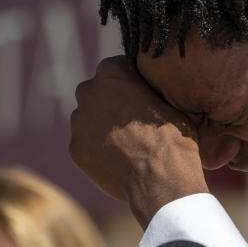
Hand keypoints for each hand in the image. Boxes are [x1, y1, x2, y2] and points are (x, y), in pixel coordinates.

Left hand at [69, 56, 209, 226]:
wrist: (161, 178)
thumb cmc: (173, 135)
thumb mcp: (170, 100)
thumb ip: (149, 89)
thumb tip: (150, 89)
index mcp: (112, 72)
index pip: (117, 69)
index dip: (132, 83)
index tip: (143, 96)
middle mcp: (88, 91)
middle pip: (98, 93)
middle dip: (112, 103)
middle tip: (134, 120)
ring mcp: (78, 122)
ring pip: (88, 119)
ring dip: (102, 126)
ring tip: (128, 143)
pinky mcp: (75, 148)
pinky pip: (86, 144)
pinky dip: (98, 149)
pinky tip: (119, 160)